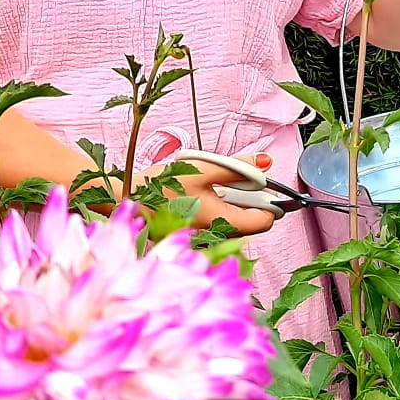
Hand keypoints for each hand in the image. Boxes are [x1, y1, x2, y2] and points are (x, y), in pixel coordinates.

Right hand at [143, 151, 277, 234]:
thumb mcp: (204, 168)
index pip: (266, 220)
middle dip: (250, 197)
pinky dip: (219, 203)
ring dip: (233, 199)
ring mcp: (207, 235)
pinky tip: (202, 191)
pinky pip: (220, 218)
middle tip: (233, 177)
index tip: (261, 183)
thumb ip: (239, 166)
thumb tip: (266, 164)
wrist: (129, 198)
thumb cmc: (163, 185)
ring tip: (213, 182)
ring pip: (236, 218)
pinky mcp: (198, 231)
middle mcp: (217, 234)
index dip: (270, 200)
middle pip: (252, 220)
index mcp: (223, 221)